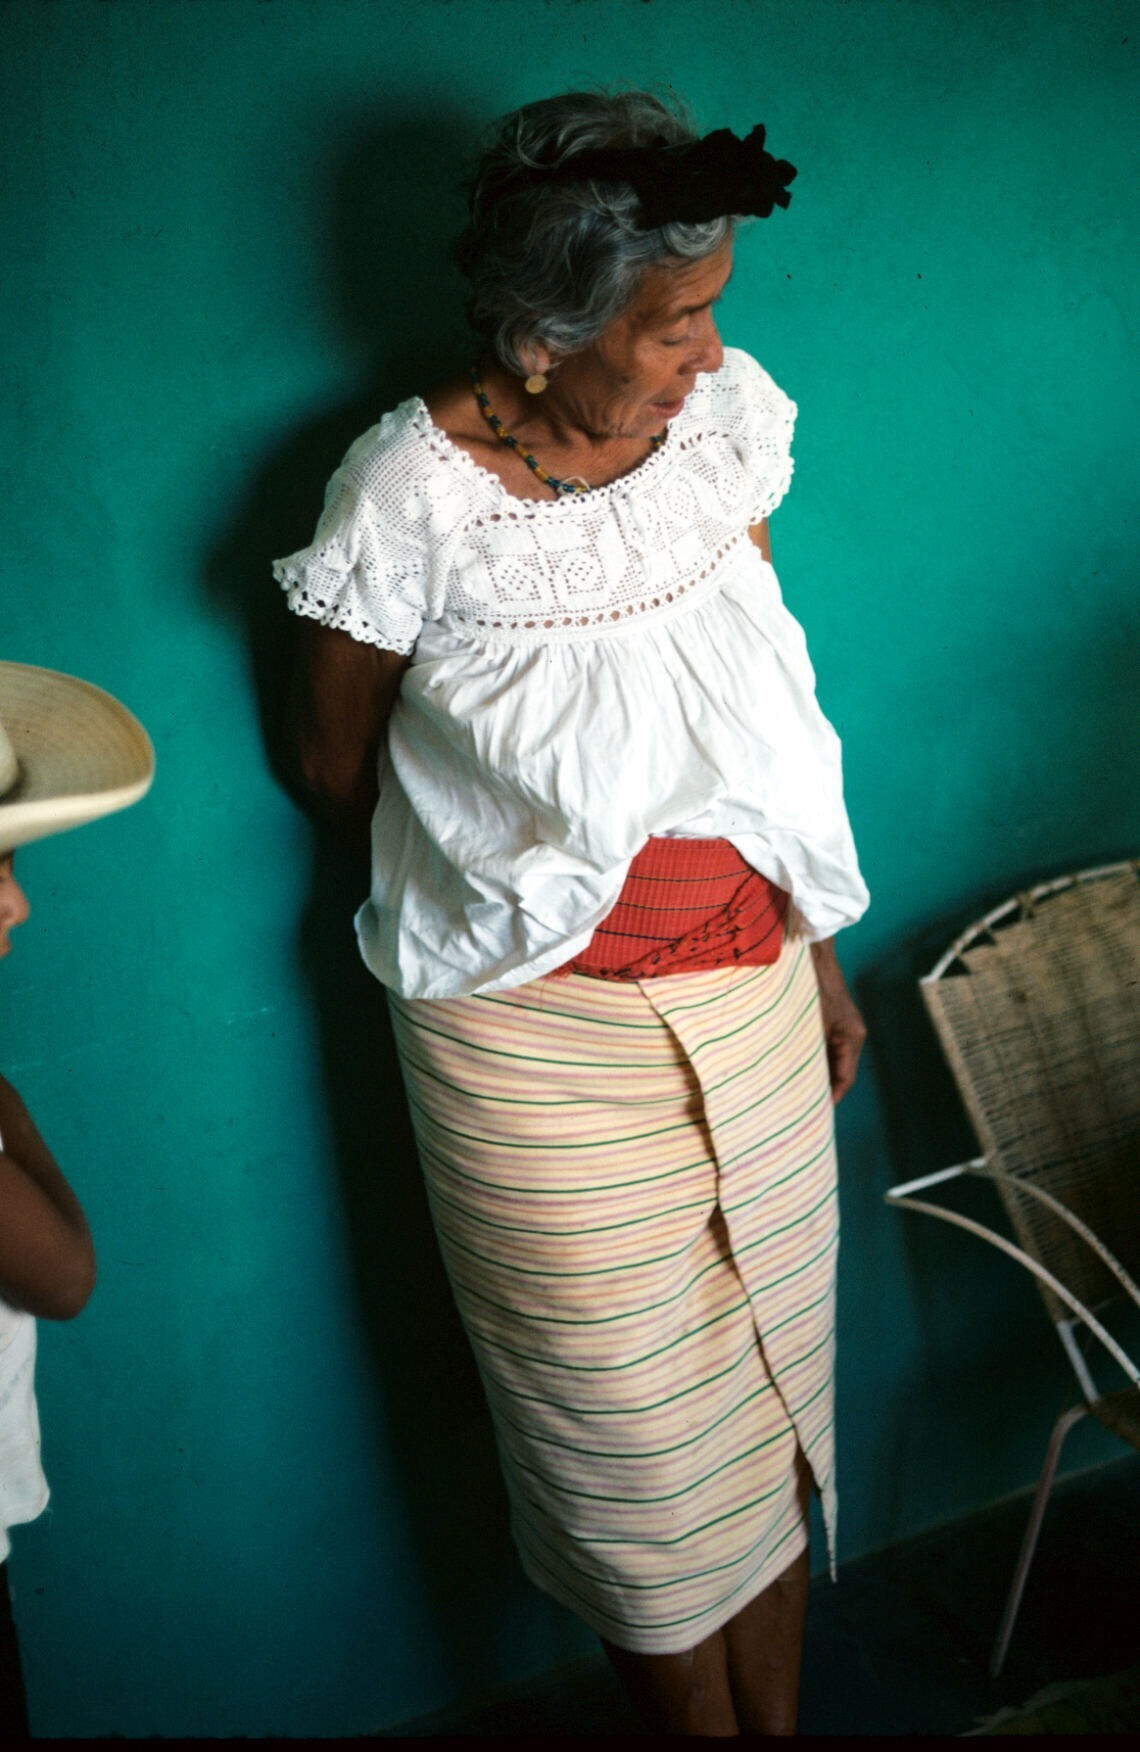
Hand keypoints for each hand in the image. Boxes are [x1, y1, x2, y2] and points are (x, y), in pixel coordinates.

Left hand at [809, 939, 866, 1104]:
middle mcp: (851, 1034)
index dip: (831, 1097)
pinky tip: (794, 1066)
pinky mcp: (829, 1019)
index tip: (816, 1113)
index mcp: (852, 1037)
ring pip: (829, 1059)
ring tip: (796, 1092)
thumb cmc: (810, 986)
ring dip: (815, 1073)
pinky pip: (823, 1046)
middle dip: (822, 1089)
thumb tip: (795, 1080)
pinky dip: (812, 1058)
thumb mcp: (808, 1023)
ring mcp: (841, 1026)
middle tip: (802, 1108)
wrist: (810, 953)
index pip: (845, 1078)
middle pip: (838, 1071)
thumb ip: (807, 1051)